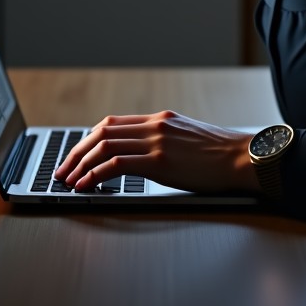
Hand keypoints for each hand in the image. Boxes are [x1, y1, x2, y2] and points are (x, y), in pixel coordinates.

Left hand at [54, 111, 258, 194]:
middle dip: (77, 151)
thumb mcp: (188, 139)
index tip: (76, 155)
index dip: (89, 139)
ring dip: (80, 164)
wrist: (243, 157)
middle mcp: (155, 125)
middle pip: (103, 131)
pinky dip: (95, 175)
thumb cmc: (221, 155)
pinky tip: (86, 186)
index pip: (114, 123)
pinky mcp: (160, 160)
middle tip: (62, 169)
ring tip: (68, 180)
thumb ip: (166, 140)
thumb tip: (146, 155)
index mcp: (161, 119)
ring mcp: (157, 140)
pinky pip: (116, 165)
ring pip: (104, 146)